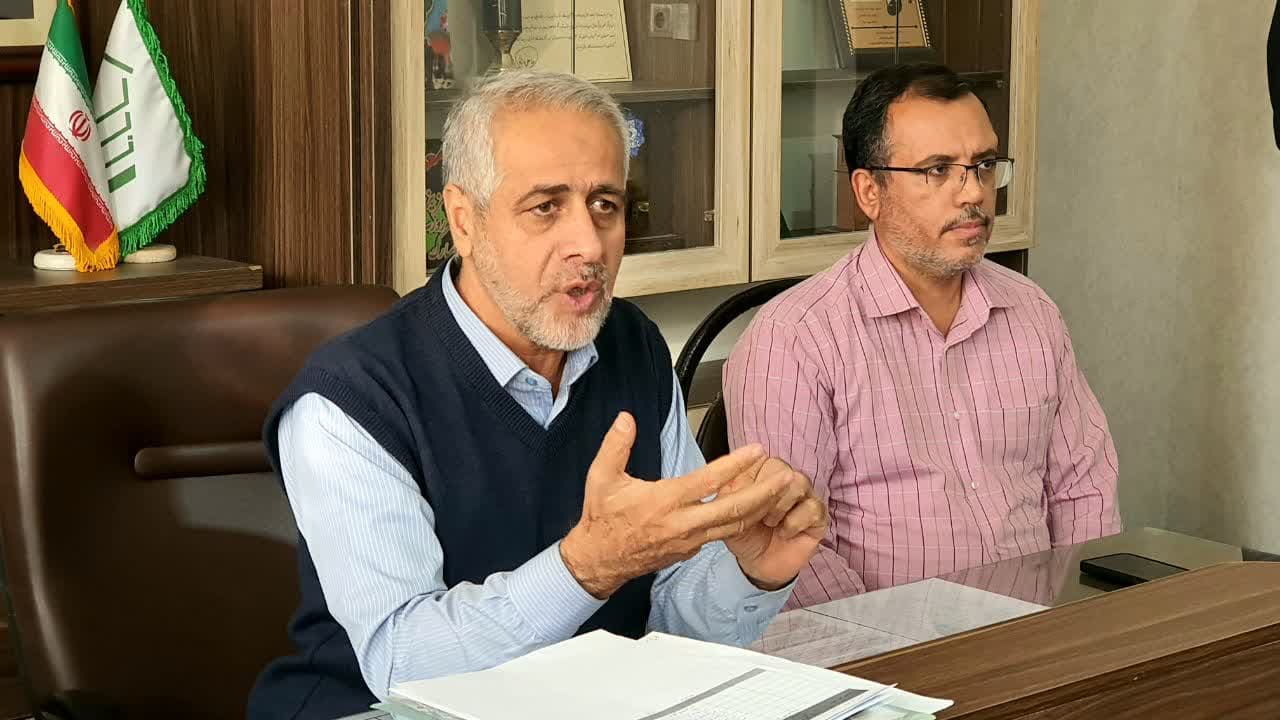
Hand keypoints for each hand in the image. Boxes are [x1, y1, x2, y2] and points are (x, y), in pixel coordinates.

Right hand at [560, 412, 788, 598]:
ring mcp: (688, 541)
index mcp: (664, 502)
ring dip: (759, 509)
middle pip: (733, 510)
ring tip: (780, 494)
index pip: (709, 481)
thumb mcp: (601, 478)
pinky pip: (722, 535)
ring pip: (733, 526)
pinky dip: (741, 522)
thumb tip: (626, 418)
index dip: (736, 465)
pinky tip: (753, 510)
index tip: (757, 450)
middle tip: (786, 478)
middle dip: (763, 494)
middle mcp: (682, 524)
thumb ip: (616, 445)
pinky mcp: (689, 550)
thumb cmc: (602, 518)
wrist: (599, 561)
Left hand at [722, 458, 827, 589]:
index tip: (742, 496)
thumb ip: (726, 491)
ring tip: (769, 523)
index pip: (760, 457)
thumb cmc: (742, 534)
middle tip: (757, 515)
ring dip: (780, 506)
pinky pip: (812, 507)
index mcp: (761, 471)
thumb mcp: (724, 513)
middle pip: (781, 468)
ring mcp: (805, 495)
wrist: (757, 565)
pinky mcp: (818, 515)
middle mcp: (785, 478)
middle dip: (765, 494)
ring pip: (799, 482)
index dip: (751, 478)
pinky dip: (794, 522)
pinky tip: (785, 532)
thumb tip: (725, 471)